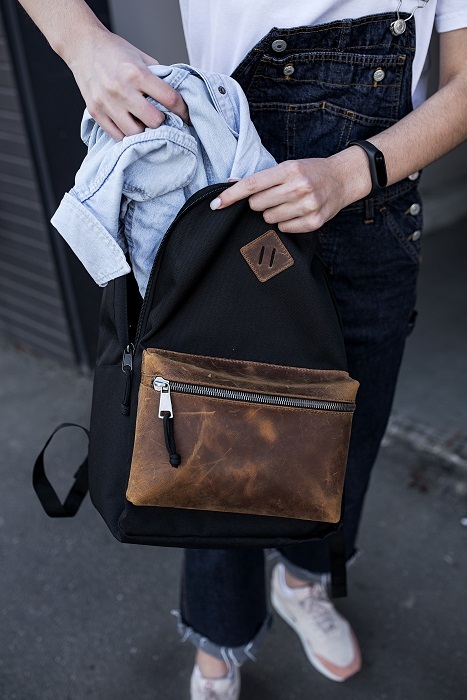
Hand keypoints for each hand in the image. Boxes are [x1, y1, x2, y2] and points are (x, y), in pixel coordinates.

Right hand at [66, 27, 188, 139]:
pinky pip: (117, 136)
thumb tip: (175, 95)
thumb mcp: (140, 57)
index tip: (184, 115)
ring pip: (135, 133)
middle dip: (162, 122)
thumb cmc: (113, 50)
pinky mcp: (96, 112)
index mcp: (136, 73)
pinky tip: (130, 126)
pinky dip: (126, 134)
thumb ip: (158, 76)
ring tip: (145, 124)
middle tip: (163, 119)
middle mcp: (121, 90)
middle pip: (154, 121)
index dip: (182, 110)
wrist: (82, 45)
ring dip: (144, 131)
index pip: (169, 99)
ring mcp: (107, 103)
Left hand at [210, 150, 371, 232]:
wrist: (343, 179)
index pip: (252, 184)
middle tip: (274, 196)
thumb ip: (260, 178)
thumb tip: (230, 183)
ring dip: (272, 213)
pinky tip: (296, 213)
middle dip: (258, 203)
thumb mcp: (287, 167)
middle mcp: (298, 187)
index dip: (231, 195)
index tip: (215, 204)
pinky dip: (285, 223)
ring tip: (287, 204)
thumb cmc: (310, 172)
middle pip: (257, 205)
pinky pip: (284, 229)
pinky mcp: (313, 222)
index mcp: (289, 170)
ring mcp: (307, 205)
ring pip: (269, 219)